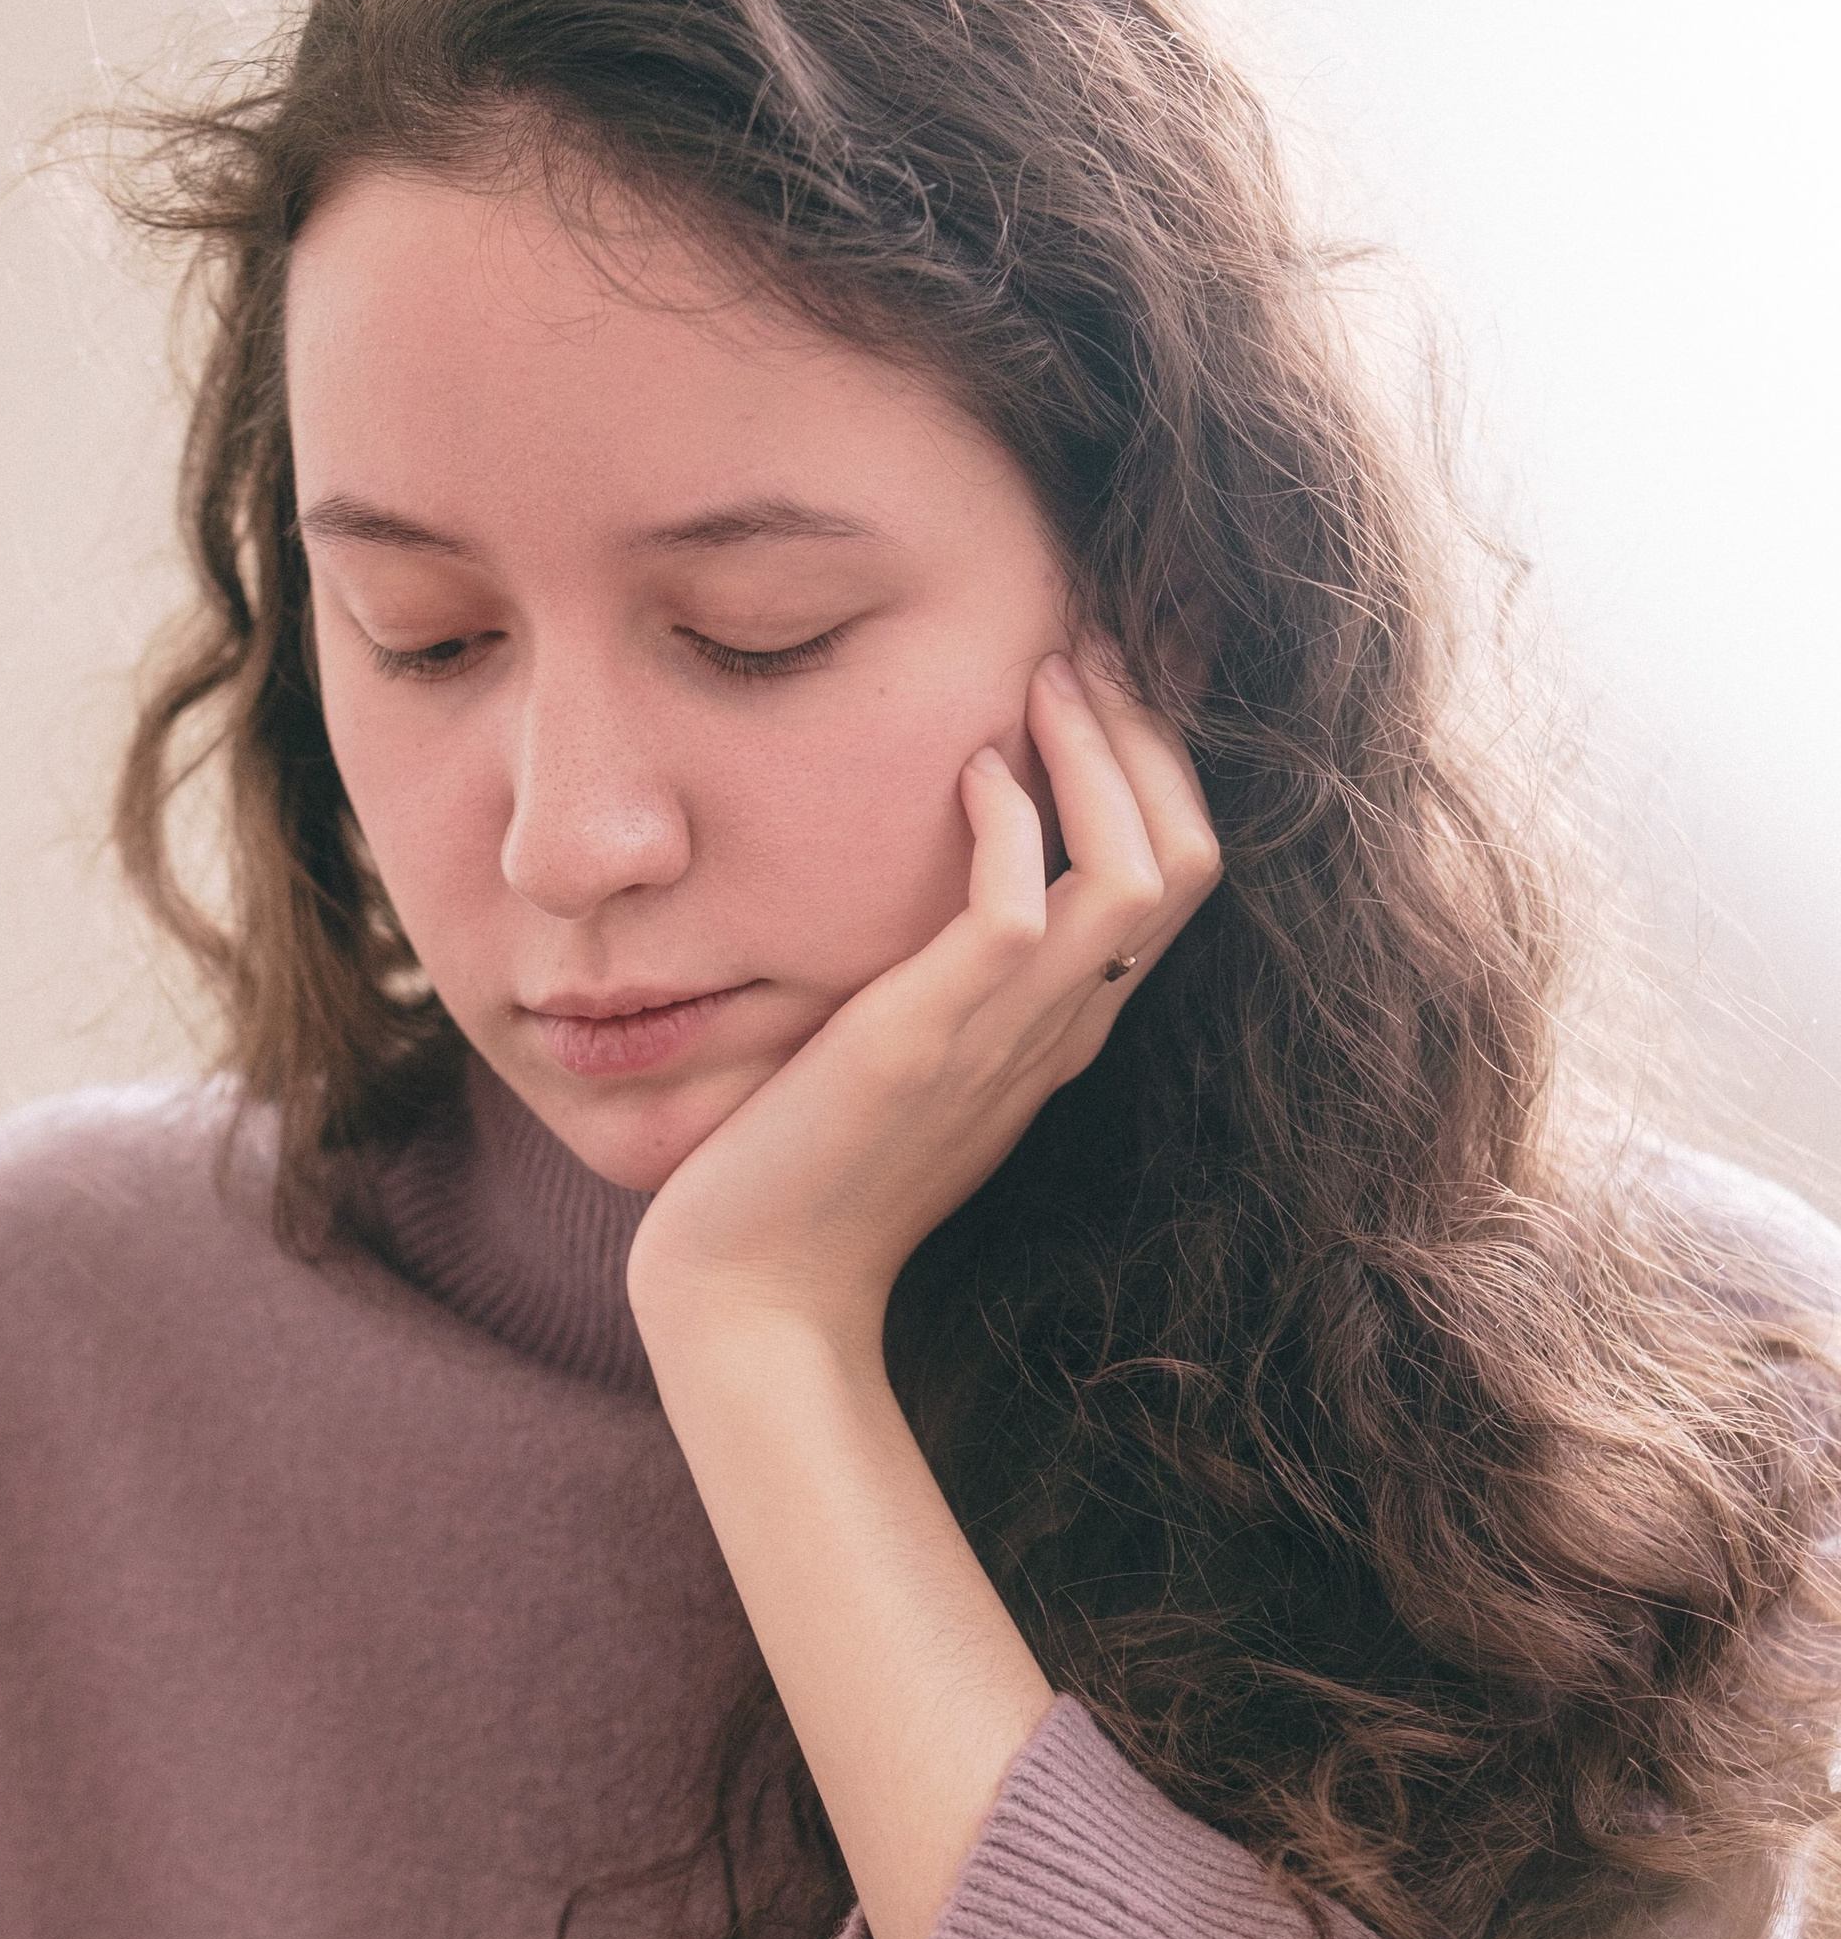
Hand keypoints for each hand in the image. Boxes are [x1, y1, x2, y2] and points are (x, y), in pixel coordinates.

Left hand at [626, 652, 1219, 1355]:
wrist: (751, 1293)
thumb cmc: (802, 1175)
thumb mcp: (898, 1052)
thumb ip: (941, 976)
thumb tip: (937, 872)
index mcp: (1060, 1031)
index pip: (1174, 879)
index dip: (1159, 766)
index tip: (1099, 681)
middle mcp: (1057, 1032)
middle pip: (1187, 858)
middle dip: (1151, 735)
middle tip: (1090, 645)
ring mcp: (1004, 1040)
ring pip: (1136, 871)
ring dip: (1102, 752)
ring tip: (1050, 674)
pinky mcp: (924, 1042)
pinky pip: (1018, 910)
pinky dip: (1011, 820)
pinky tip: (971, 769)